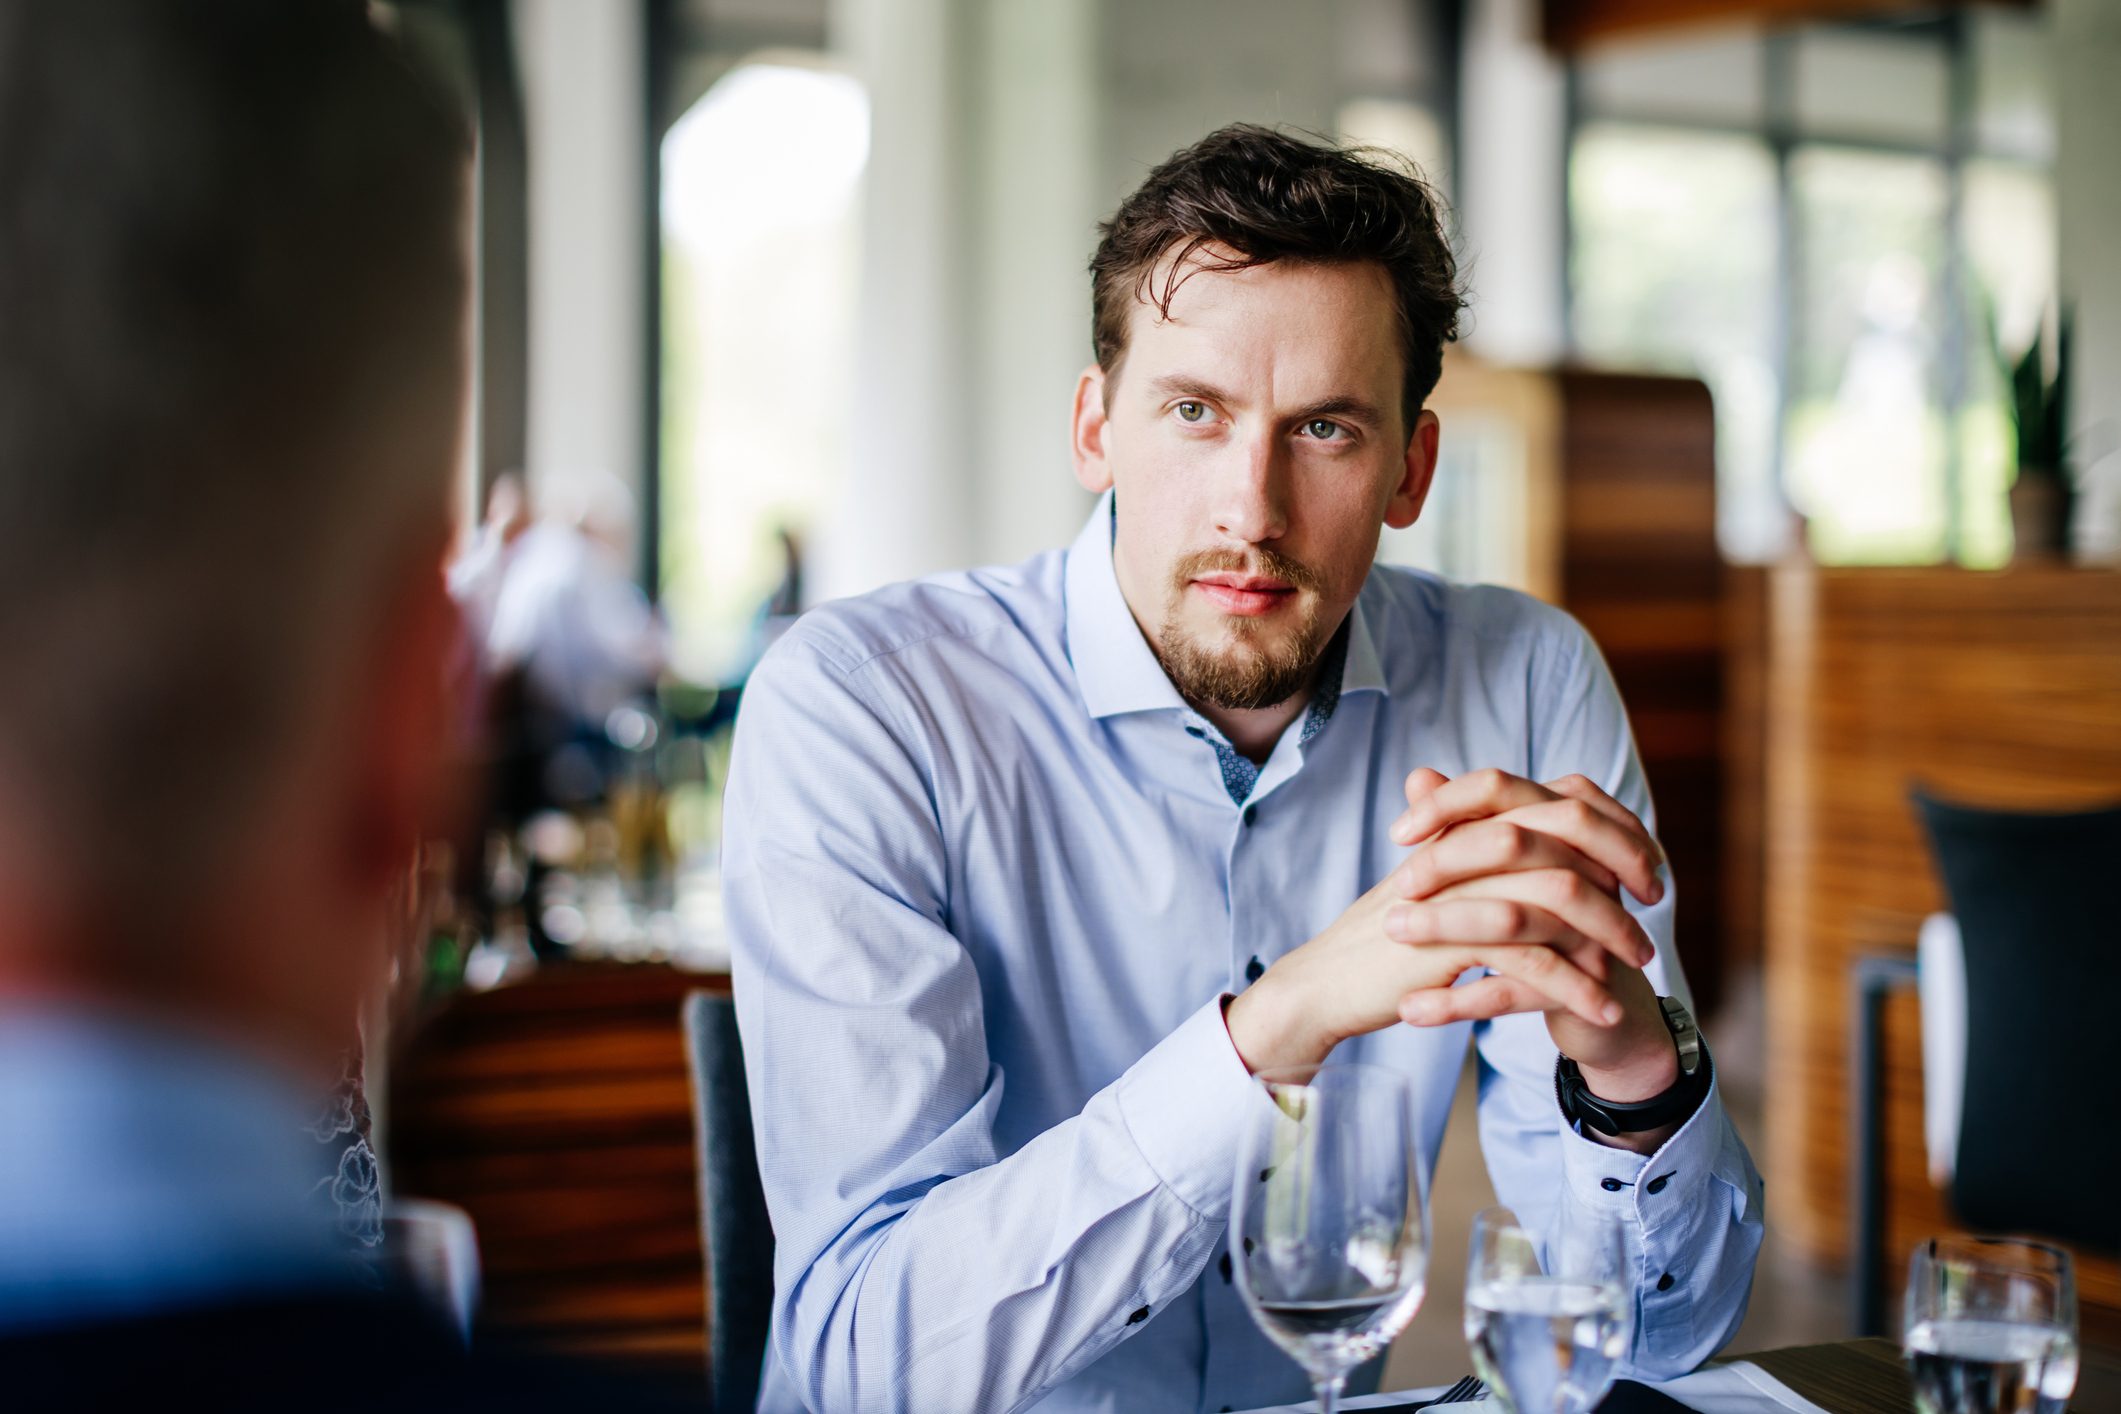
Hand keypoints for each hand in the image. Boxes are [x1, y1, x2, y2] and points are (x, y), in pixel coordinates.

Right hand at [1223, 771, 1654, 1074]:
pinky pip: (1534, 959)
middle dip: (1623, 882)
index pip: (1557, 811)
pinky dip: (1576, 986)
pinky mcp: (1450, 942)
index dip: (1611, 837)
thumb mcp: (1440, 890)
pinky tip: (1602, 1009)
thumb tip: (1548, 853)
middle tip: (1649, 919)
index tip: (1645, 874)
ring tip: (1640, 970)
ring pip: (1562, 900)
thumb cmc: (1385, 940)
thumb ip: (1485, 862)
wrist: (1327, 982)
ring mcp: (1459, 891)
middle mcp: (1466, 848)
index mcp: (1467, 828)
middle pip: (1570, 845)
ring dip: (1611, 937)